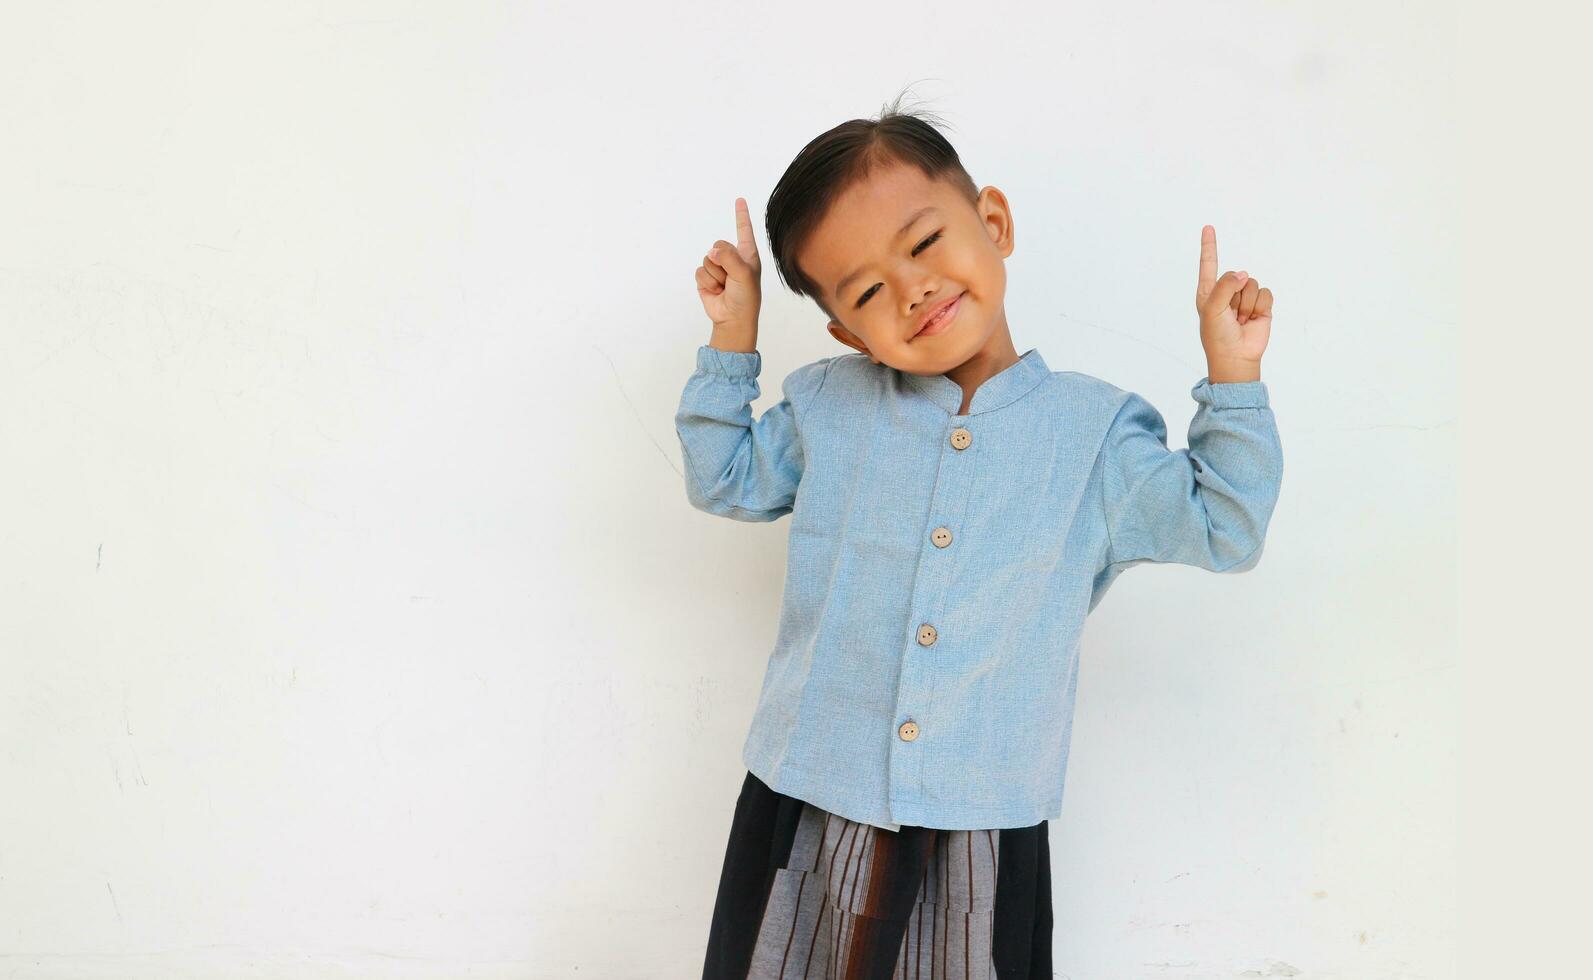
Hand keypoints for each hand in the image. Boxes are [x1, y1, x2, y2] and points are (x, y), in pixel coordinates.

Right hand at [696, 197, 762, 333]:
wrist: (733, 319)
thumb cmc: (746, 298)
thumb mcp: (744, 275)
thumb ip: (729, 258)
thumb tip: (712, 252)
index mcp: (747, 254)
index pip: (744, 230)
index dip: (741, 215)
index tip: (740, 200)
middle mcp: (733, 258)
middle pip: (718, 245)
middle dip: (722, 262)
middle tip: (731, 279)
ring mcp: (719, 268)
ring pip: (707, 259)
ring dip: (715, 276)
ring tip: (725, 287)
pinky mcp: (706, 278)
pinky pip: (699, 271)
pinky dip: (707, 282)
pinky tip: (716, 291)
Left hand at [1195, 225, 1271, 371]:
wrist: (1236, 357)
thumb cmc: (1218, 336)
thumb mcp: (1212, 308)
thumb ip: (1225, 285)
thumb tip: (1243, 274)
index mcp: (1209, 292)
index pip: (1209, 264)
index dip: (1209, 246)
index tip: (1208, 227)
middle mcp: (1227, 292)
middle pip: (1236, 275)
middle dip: (1235, 295)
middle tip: (1230, 316)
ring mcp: (1245, 299)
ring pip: (1252, 284)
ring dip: (1247, 304)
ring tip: (1240, 320)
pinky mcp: (1261, 305)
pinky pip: (1265, 293)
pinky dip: (1260, 306)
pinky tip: (1252, 320)